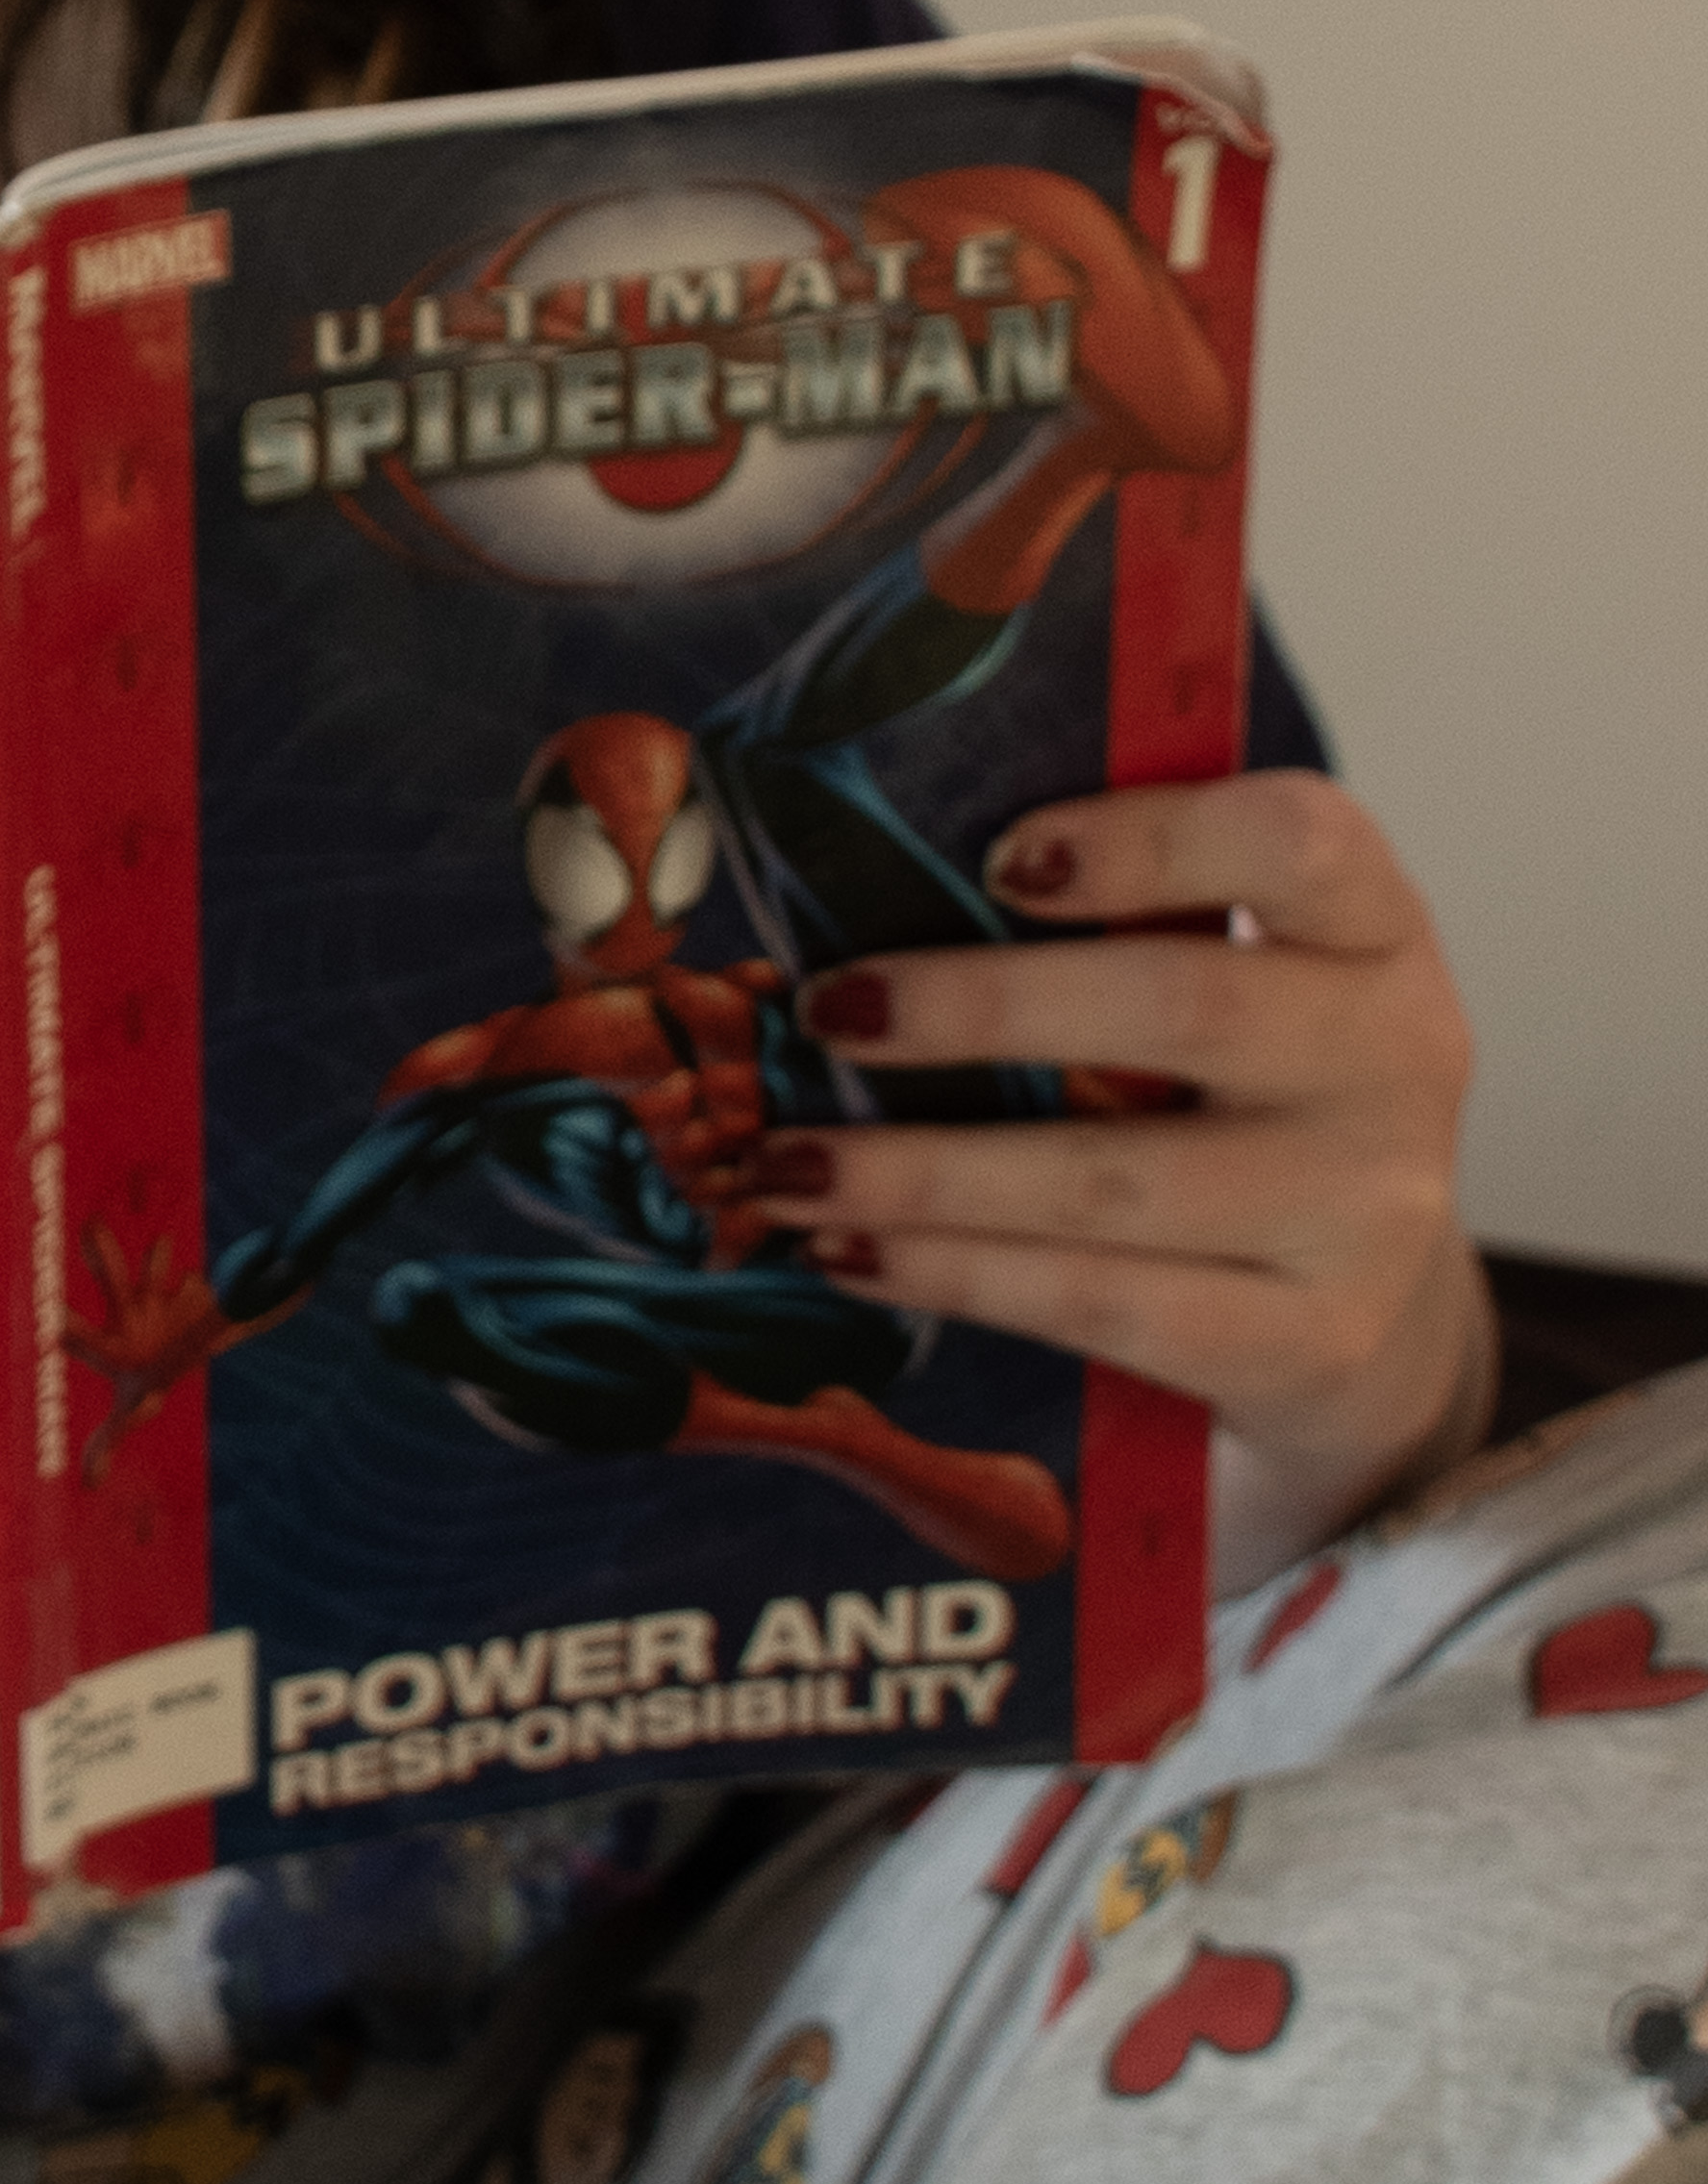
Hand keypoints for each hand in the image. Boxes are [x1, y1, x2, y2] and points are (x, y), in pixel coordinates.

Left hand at [65, 1219, 237, 1470]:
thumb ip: (108, 1441)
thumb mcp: (132, 1409)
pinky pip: (197, 1285)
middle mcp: (131, 1309)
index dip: (71, 1329)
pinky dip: (200, 1288)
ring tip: (159, 1242)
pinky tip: (202, 1286)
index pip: (86, 1335)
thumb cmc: (150, 1375)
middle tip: (89, 1226)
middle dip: (103, 1252)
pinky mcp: (194, 1293)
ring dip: (157, 1256)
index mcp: (112, 1340)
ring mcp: (162, 1297)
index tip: (52, 1322)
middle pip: (113, 1278)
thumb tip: (89, 1485)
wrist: (192, 1341)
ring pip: (155, 1267)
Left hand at [739, 771, 1492, 1581]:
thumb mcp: (1244, 978)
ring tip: (787, 1164)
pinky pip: (1104, 1305)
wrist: (1368, 1313)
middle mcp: (1396, 1059)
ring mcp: (1364, 1213)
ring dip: (922, 1172)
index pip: (1301, 840)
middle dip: (979, 1008)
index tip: (1000, 857)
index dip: (1153, 840)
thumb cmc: (1253, 1097)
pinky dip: (956, 1276)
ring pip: (1115, 1183)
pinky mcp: (1310, 1343)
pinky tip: (852, 1254)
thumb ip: (1128, 914)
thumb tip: (866, 863)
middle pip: (1186, 1008)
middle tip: (827, 1008)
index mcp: (1376, 928)